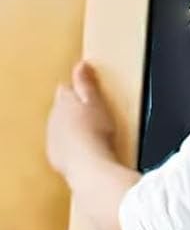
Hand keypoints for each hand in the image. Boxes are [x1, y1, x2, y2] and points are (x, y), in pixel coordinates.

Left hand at [47, 62, 118, 185]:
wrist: (89, 165)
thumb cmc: (96, 131)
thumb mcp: (96, 102)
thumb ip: (86, 83)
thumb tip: (81, 64)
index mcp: (63, 103)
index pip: (65, 89)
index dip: (77, 89)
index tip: (87, 90)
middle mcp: (53, 119)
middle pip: (61, 108)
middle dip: (72, 108)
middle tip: (92, 112)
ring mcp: (53, 137)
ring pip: (60, 126)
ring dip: (71, 127)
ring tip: (90, 131)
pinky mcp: (55, 155)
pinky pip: (62, 144)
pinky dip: (71, 144)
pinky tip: (84, 148)